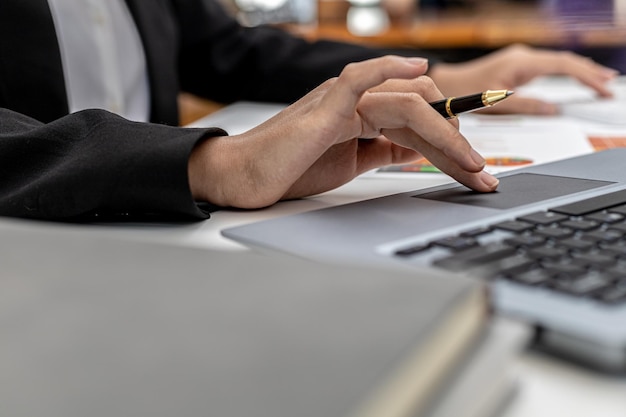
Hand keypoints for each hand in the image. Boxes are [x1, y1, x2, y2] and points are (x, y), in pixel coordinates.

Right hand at [188, 56, 497, 208]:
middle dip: (457, 144)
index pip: (419, 121)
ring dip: (445, 134)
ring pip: (408, 103)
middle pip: (423, 111)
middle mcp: (358, 101)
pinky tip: (420, 71)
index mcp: (364, 115)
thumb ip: (386, 150)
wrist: (247, 178)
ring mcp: (343, 99)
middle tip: (481, 175)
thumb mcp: (353, 162)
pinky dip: (389, 69)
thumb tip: (421, 148)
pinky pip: (360, 77)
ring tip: (469, 163)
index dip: (450, 144)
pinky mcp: (326, 105)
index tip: (473, 170)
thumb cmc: (290, 169)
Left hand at [428, 44, 618, 114]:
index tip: (602, 88)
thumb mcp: (494, 104)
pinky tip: (576, 79)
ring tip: (600, 82)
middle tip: (608, 87)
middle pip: (565, 61)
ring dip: (580, 71)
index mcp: (520, 63)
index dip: (586, 76)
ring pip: (558, 62)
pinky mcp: (517, 66)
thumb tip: (552, 109)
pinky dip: (565, 73)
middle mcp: (523, 57)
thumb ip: (524, 106)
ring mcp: (521, 60)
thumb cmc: (463, 92)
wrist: (446, 83)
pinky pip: (548, 67)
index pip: (563, 65)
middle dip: (589, 73)